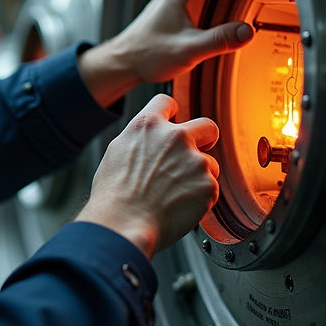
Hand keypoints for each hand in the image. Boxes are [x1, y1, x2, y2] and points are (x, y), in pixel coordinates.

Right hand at [75, 94, 219, 257]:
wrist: (123, 223)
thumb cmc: (114, 195)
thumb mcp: (117, 152)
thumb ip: (141, 139)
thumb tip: (151, 139)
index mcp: (148, 125)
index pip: (167, 102)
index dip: (170, 114)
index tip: (172, 124)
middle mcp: (175, 137)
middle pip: (206, 126)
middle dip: (204, 140)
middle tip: (194, 156)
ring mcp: (194, 160)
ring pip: (209, 164)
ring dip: (198, 176)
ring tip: (174, 194)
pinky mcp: (208, 185)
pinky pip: (211, 188)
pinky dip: (200, 198)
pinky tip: (179, 206)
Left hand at [78, 0, 253, 106]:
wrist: (123, 64)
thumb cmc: (145, 53)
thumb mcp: (189, 48)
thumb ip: (219, 40)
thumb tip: (245, 31)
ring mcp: (169, 6)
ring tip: (234, 7)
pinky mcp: (168, 18)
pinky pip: (192, 7)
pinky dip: (204, 11)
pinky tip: (212, 26)